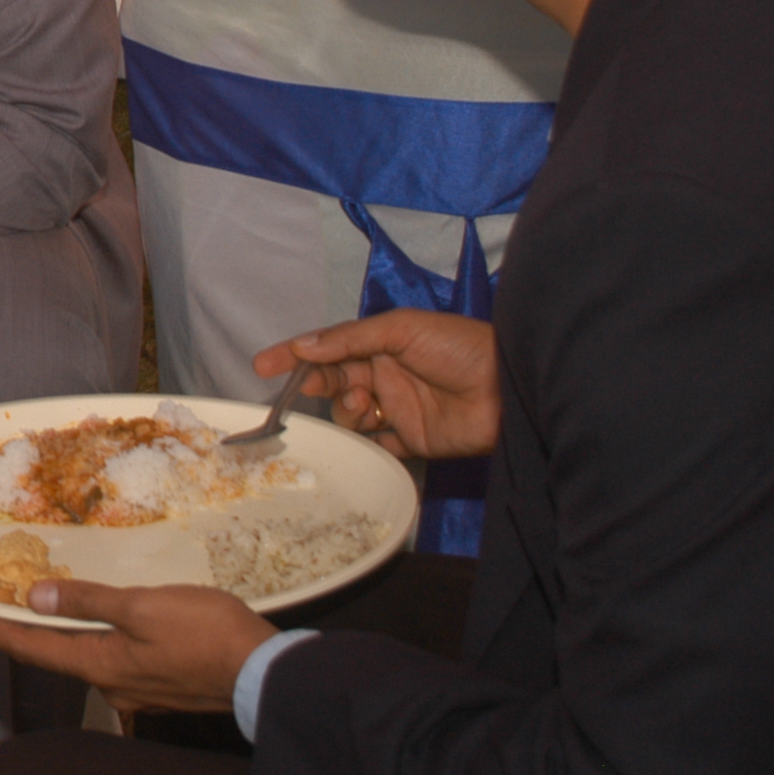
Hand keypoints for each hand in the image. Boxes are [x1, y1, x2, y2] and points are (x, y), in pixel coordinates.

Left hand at [0, 582, 274, 712]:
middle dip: (20, 630)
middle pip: (53, 654)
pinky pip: (114, 658)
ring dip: (59, 633)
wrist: (261, 674)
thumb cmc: (204, 634)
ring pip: (84, 656)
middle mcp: (111, 683)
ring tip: (41, 606)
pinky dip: (94, 638)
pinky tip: (102, 623)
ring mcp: (138, 688)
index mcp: (99, 664)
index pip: (30, 646)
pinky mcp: (161, 685)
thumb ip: (90, 602)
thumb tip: (35, 600)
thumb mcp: (143, 607)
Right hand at [256, 309, 498, 461]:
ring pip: (351, 416)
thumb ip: (350, 338)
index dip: (295, 357)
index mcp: (381, 344)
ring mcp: (398, 409)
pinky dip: (367, 446)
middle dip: (321, 385)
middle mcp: (385, 375)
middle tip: (317, 388)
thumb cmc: (459, 346)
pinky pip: (378, 447)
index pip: (329, 349)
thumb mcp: (402, 328)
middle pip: (335, 383)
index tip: (263, 366)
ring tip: (364, 406)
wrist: (510, 388)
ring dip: (347, 412)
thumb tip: (304, 347)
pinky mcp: (414, 441)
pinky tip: (368, 438)